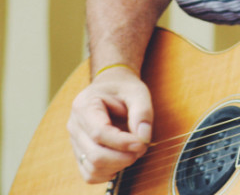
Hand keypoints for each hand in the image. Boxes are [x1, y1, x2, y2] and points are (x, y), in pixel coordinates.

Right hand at [67, 66, 152, 182]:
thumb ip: (142, 112)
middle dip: (122, 157)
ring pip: (92, 167)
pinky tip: (122, 162)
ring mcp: (75, 141)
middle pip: (95, 154)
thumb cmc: (124, 88)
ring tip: (134, 152)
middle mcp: (74, 125)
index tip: (142, 143)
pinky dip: (107, 173)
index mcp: (84, 105)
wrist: (111, 87)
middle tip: (142, 148)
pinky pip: (89, 173)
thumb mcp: (137, 91)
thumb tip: (143, 139)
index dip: (122, 142)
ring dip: (118, 166)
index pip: (99, 132)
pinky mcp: (80, 152)